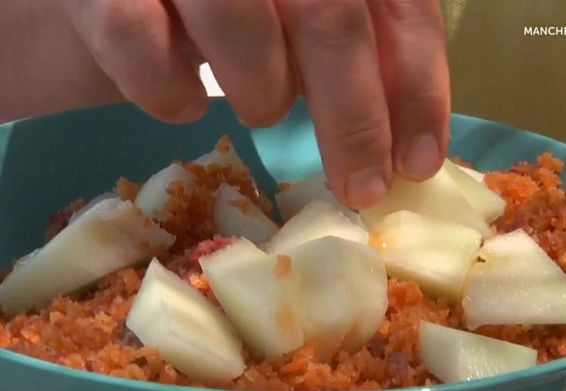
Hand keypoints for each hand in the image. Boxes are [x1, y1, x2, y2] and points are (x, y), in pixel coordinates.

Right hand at [61, 0, 449, 208]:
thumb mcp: (301, 16)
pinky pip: (140, 45)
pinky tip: (185, 104)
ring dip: (262, 93)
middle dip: (355, 122)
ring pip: (239, 26)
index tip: (418, 163)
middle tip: (362, 189)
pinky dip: (170, 93)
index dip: (419, 89)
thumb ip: (351, 49)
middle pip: (330, 19)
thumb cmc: (233, 6)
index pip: (399, 5)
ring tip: (261, 106)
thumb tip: (401, 144)